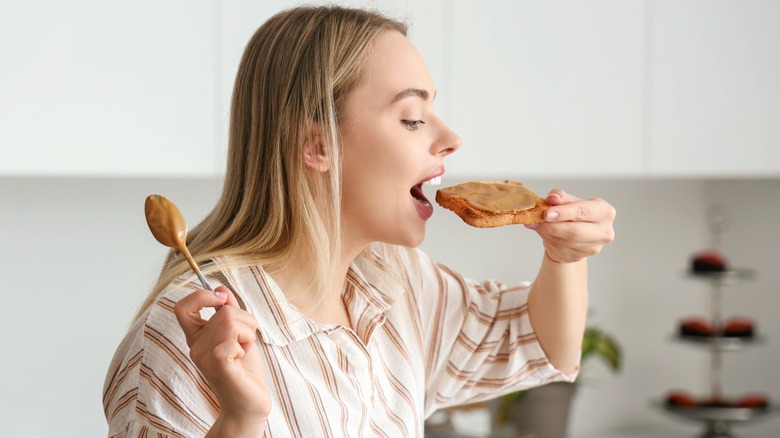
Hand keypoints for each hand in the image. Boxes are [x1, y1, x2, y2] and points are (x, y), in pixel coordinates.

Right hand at [174, 286, 270, 432]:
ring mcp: (204, 356)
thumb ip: (230, 311)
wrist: (249, 403)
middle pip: (223, 311)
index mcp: (197, 338)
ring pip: (231, 320)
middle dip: (246, 321)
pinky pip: (233, 337)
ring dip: (248, 333)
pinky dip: (245, 344)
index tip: (222, 299)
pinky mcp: (217, 364)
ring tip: (244, 351)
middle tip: (246, 342)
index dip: (201, 295)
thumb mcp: (239, 334)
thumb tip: (221, 288)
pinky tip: (241, 360)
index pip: (182, 307)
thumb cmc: (244, 370)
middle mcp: (196, 347)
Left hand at [525, 189, 615, 263]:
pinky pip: (560, 248)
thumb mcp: (567, 200)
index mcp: (604, 211)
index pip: (583, 211)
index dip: (564, 213)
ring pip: (565, 242)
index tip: (546, 213)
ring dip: (547, 232)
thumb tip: (552, 198)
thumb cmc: (572, 213)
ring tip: (536, 224)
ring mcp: (593, 247)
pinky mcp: (580, 256)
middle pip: (575, 231)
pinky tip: (545, 232)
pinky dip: (548, 239)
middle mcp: (604, 231)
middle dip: (552, 226)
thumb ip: (560, 197)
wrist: (572, 233)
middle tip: (535, 221)